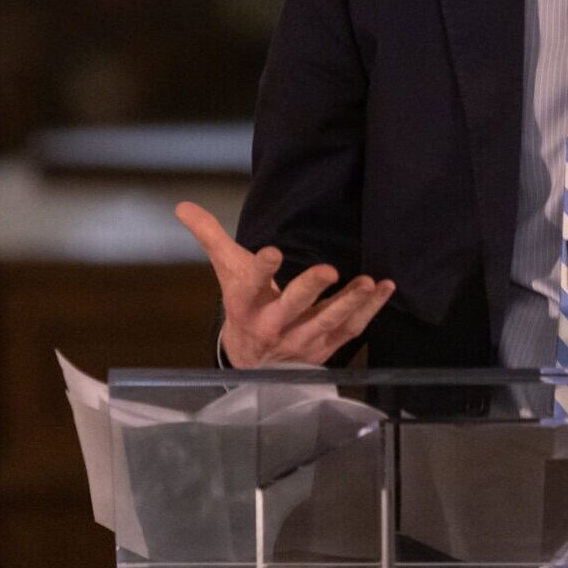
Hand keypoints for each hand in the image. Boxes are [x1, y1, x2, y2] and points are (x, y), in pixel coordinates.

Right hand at [175, 201, 393, 366]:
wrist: (254, 361)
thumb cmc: (243, 304)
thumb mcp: (226, 270)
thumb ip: (210, 237)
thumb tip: (183, 206)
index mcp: (247, 304)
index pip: (251, 285)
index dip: (262, 270)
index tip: (272, 252)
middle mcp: (273, 326)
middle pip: (291, 308)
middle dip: (309, 290)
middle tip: (329, 269)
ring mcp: (301, 340)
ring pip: (327, 322)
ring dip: (349, 303)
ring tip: (369, 282)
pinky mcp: (326, 348)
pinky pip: (351, 330)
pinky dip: (370, 311)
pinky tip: (384, 288)